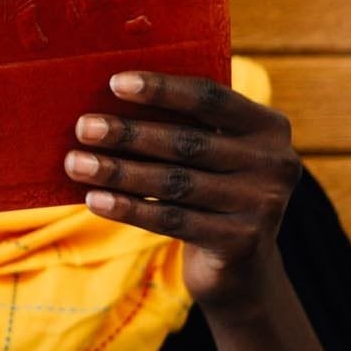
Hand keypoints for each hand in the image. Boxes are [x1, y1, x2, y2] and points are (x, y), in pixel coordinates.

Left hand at [63, 71, 302, 315]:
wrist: (242, 267)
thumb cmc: (210, 189)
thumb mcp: (212, 152)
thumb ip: (183, 123)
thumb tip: (107, 99)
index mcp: (268, 126)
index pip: (210, 98)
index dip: (162, 90)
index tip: (115, 83)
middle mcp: (275, 162)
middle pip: (187, 142)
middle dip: (129, 134)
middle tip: (83, 127)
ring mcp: (262, 205)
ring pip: (174, 183)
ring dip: (118, 172)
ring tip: (76, 163)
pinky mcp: (241, 241)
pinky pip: (172, 219)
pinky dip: (128, 208)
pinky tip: (95, 199)